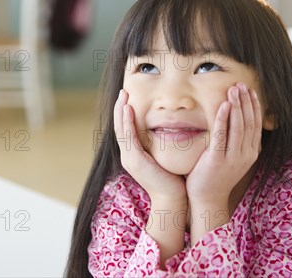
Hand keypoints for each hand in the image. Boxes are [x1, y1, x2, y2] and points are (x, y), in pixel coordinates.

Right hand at [114, 89, 186, 203]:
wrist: (173, 199)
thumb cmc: (172, 178)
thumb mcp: (162, 157)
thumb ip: (159, 143)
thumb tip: (167, 128)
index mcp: (132, 155)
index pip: (124, 130)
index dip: (123, 113)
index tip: (126, 98)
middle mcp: (127, 156)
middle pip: (119, 127)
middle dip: (119, 108)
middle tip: (122, 92)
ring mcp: (129, 158)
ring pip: (121, 130)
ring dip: (121, 111)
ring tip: (123, 96)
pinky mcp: (135, 160)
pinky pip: (128, 137)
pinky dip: (127, 122)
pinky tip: (128, 110)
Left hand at [185, 82, 261, 207]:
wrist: (206, 198)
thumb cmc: (215, 175)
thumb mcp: (232, 157)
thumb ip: (236, 141)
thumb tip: (236, 120)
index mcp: (250, 153)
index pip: (255, 125)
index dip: (254, 107)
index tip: (250, 91)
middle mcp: (245, 155)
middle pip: (248, 123)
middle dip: (245, 102)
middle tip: (241, 85)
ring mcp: (232, 158)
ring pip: (238, 126)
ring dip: (237, 106)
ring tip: (233, 90)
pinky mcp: (217, 159)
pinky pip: (222, 135)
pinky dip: (224, 118)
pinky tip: (224, 105)